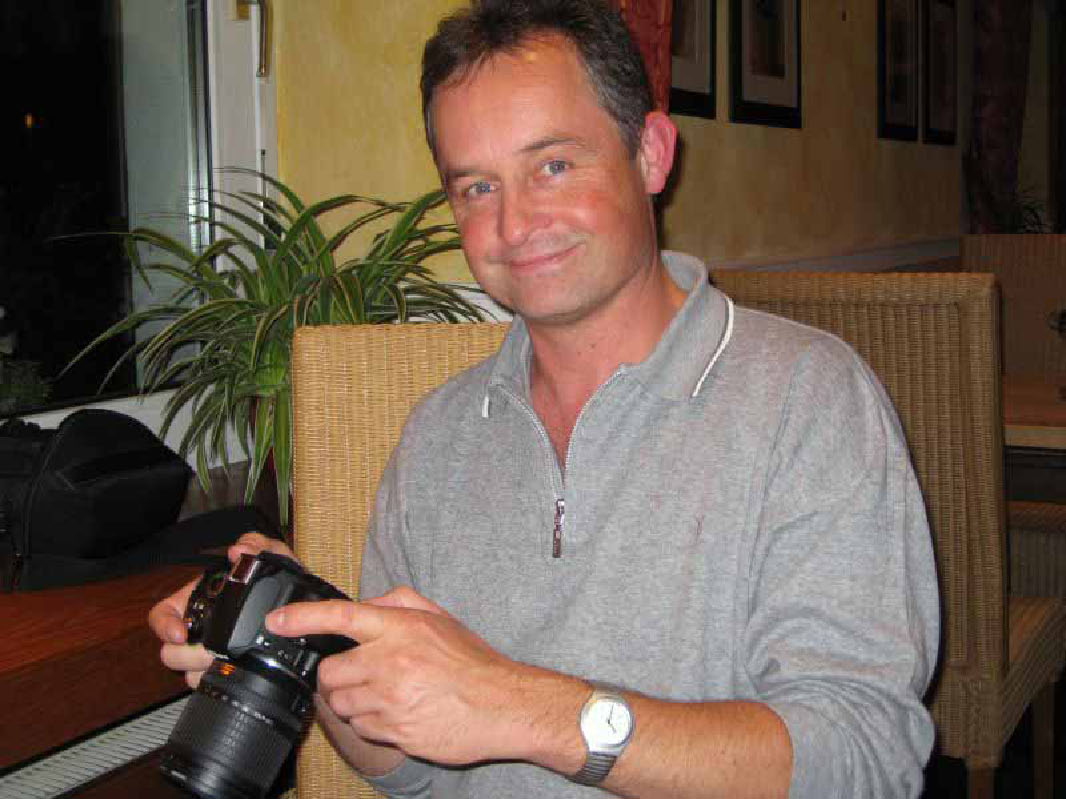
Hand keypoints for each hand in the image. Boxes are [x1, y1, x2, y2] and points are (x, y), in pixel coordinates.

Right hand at [147, 532, 295, 688]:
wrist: (308, 614)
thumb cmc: (284, 584)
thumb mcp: (275, 559)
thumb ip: (258, 545)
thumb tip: (238, 550)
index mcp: (204, 601)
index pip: (162, 616)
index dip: (164, 626)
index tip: (180, 635)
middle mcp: (203, 630)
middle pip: (171, 651)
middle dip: (189, 654)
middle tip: (212, 653)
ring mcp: (212, 654)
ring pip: (188, 673)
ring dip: (203, 670)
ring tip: (227, 663)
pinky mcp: (228, 673)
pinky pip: (210, 685)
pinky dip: (221, 681)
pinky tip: (238, 675)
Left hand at [265, 586, 581, 766]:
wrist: (502, 705)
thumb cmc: (472, 662)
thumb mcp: (440, 618)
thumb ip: (399, 603)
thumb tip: (369, 602)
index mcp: (399, 628)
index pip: (340, 616)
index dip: (301, 618)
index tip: (277, 621)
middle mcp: (390, 662)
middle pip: (330, 672)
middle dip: (337, 675)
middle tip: (360, 674)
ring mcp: (390, 699)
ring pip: (340, 704)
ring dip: (352, 701)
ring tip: (384, 695)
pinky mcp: (394, 731)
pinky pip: (360, 727)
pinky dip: (369, 722)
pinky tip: (396, 713)